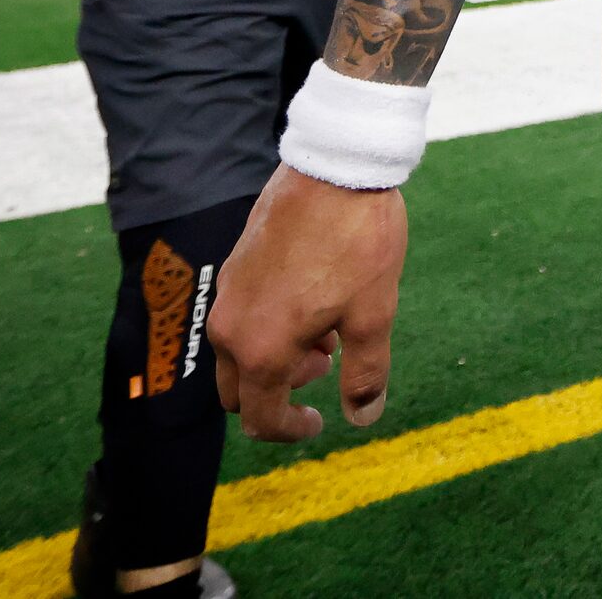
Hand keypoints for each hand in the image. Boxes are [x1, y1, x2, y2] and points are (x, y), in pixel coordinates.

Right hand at [211, 164, 408, 441]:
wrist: (335, 170)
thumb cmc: (358, 243)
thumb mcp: (374, 314)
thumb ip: (366, 373)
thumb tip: (363, 419)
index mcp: (260, 349)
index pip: (260, 418)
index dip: (291, 430)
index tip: (320, 422)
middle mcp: (230, 327)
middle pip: (240, 391)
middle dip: (280, 392)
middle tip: (329, 362)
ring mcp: (228, 294)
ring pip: (239, 353)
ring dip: (277, 358)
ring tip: (329, 328)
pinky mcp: (234, 267)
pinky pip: (241, 318)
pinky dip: (270, 328)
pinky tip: (315, 298)